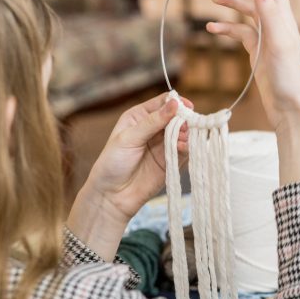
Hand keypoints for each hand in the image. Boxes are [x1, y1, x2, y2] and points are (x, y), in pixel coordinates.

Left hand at [67, 93, 190, 260]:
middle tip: (184, 126)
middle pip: (177, 116)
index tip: (186, 107)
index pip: (163, 102)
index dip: (175, 102)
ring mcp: (163, 145)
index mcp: (140, 117)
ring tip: (181, 139)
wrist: (112, 196)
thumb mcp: (129, 138)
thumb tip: (174, 103)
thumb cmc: (113, 163)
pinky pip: (184, 150)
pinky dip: (187, 147)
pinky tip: (182, 148)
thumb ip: (153, 122)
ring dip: (186, 134)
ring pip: (183, 133)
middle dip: (183, 119)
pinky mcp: (171, 161)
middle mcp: (153, 128)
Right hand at [206, 0, 299, 130]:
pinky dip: (226, 29)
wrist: (291, 107)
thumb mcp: (279, 42)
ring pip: (247, 12)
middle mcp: (276, 23)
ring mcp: (266, 37)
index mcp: (283, 17)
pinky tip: (212, 30)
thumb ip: (270, 13)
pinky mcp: (258, 51)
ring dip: (231, 3)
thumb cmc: (289, 77)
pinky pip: (240, 33)